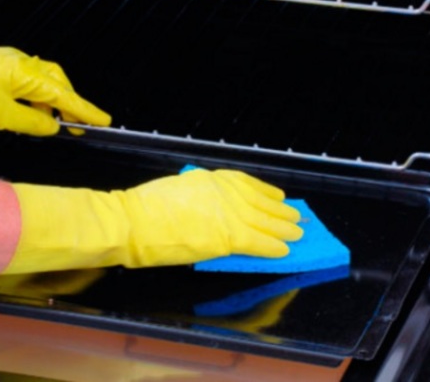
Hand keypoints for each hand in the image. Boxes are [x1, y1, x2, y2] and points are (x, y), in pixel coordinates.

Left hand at [0, 48, 110, 134]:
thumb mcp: (0, 116)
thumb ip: (31, 122)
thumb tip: (52, 125)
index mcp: (26, 72)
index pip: (63, 94)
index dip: (84, 110)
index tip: (102, 121)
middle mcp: (20, 62)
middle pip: (56, 82)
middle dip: (68, 103)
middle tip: (77, 125)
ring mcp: (6, 62)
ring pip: (38, 83)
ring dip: (47, 103)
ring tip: (49, 124)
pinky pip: (23, 82)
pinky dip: (31, 98)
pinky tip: (25, 114)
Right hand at [4, 169, 302, 273]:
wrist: (132, 222)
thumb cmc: (143, 210)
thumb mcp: (175, 190)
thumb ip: (199, 196)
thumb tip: (212, 209)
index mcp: (208, 178)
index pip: (245, 183)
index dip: (264, 192)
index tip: (277, 196)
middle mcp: (223, 191)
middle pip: (259, 202)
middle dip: (279, 211)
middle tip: (296, 217)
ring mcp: (226, 212)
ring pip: (264, 221)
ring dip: (282, 229)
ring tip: (298, 234)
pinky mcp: (227, 235)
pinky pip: (257, 242)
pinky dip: (272, 246)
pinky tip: (284, 250)